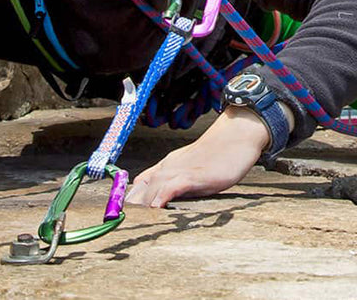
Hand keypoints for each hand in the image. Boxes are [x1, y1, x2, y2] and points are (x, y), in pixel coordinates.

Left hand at [126, 106, 270, 207]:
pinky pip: (172, 186)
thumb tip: (167, 195)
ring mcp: (180, 169)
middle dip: (131, 204)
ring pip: (153, 186)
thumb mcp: (193, 167)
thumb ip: (180, 179)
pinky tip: (156, 207)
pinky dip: (162, 196)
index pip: (141, 182)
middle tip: (121, 221)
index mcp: (168, 165)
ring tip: (132, 219)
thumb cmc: (218, 154)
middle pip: (142, 186)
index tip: (121, 212)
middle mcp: (169, 166)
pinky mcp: (194, 175)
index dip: (130, 197)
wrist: (235, 136)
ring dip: (141, 203)